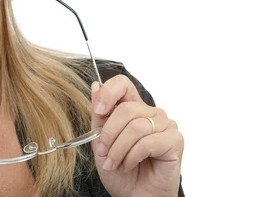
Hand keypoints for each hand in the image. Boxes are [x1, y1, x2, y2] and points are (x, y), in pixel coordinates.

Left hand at [91, 75, 183, 196]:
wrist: (134, 195)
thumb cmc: (120, 170)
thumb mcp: (101, 140)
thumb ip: (100, 114)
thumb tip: (96, 85)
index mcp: (133, 108)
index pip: (123, 84)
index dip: (108, 93)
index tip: (98, 111)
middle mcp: (151, 113)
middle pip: (126, 108)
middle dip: (109, 134)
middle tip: (102, 152)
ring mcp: (165, 125)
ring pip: (135, 126)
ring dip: (118, 149)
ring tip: (113, 163)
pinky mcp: (175, 140)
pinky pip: (148, 142)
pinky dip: (132, 156)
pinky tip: (128, 165)